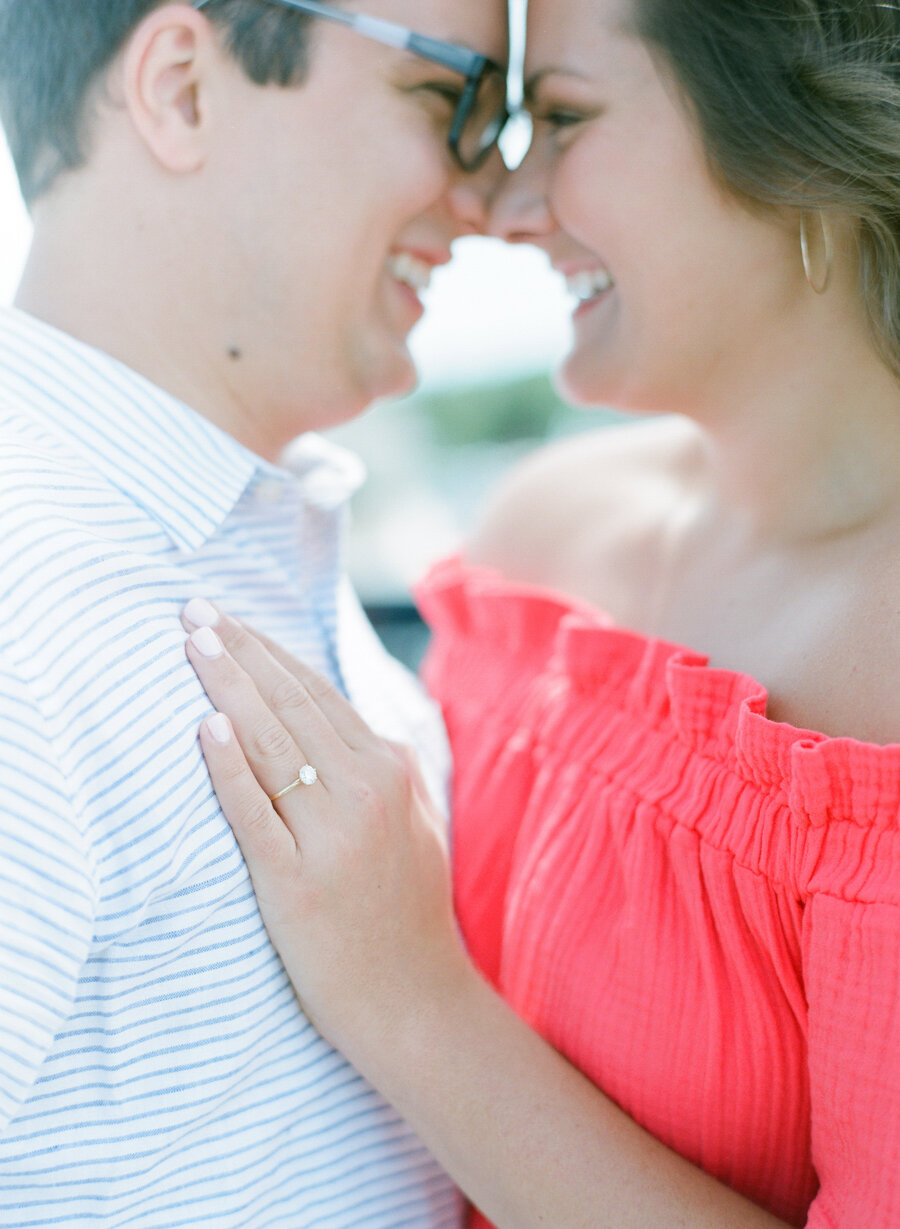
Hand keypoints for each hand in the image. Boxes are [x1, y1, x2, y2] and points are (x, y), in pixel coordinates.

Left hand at [181, 601, 468, 1058]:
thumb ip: (386, 766)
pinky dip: (228, 767)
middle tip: (193, 608)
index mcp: (392, 770)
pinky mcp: (297, 882)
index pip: (317, 692)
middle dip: (238, 650)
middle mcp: (368, 791)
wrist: (415, 1000)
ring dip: (228, 687)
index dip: (267, 651)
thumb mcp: (415, 821)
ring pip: (272, 744)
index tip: (227, 618)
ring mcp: (333, 835)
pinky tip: (206, 728)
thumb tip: (344, 719)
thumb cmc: (407, 910)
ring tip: (191, 642)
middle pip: (290, 704)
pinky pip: (255, 812)